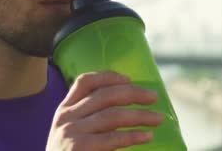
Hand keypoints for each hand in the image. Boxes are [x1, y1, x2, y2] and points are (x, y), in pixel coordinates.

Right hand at [46, 71, 162, 150]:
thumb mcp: (71, 133)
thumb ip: (88, 118)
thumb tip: (126, 104)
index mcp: (63, 110)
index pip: (84, 82)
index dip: (108, 77)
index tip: (128, 79)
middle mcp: (66, 118)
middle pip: (104, 95)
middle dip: (133, 93)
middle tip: (153, 97)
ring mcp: (71, 134)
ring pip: (112, 115)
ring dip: (140, 115)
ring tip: (158, 119)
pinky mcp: (79, 149)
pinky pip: (112, 138)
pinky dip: (133, 135)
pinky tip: (147, 136)